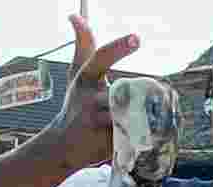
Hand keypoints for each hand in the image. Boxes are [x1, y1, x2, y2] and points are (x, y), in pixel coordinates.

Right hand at [39, 15, 140, 172]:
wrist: (64, 145)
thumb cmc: (75, 104)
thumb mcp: (77, 74)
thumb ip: (83, 46)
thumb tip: (74, 16)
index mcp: (85, 77)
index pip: (101, 58)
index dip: (118, 48)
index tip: (136, 38)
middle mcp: (88, 98)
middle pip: (126, 91)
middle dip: (141, 97)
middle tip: (148, 101)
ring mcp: (95, 122)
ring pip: (130, 113)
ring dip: (143, 117)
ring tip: (146, 121)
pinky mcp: (106, 143)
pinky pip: (133, 135)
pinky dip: (142, 134)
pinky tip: (144, 136)